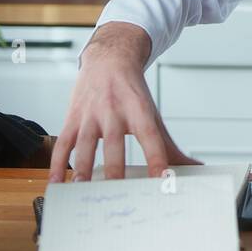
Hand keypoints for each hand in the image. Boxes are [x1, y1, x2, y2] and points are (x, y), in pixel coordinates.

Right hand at [48, 22, 200, 182]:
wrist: (109, 59)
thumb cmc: (132, 94)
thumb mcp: (153, 116)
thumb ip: (169, 147)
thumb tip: (195, 168)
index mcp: (139, 110)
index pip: (150, 136)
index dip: (156, 157)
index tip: (162, 179)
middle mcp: (114, 111)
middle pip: (114, 141)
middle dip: (115, 167)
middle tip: (117, 191)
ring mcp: (91, 114)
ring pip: (85, 142)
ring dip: (83, 166)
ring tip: (83, 188)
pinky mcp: (72, 118)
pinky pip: (63, 142)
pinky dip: (58, 163)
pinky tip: (56, 183)